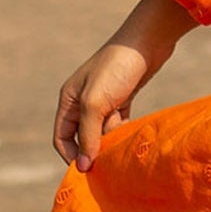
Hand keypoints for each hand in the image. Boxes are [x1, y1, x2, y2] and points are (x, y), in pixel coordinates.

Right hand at [53, 0, 196, 172]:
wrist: (148, 40)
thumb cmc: (117, 68)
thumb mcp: (95, 103)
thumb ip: (87, 135)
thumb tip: (83, 166)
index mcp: (69, 100)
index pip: (62, 138)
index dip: (71, 156)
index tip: (88, 171)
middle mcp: (83, 101)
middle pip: (83, 136)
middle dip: (94, 150)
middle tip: (109, 164)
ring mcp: (104, 99)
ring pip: (103, 131)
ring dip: (111, 141)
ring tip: (123, 148)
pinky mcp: (123, 97)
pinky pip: (119, 123)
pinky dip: (123, 131)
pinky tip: (132, 137)